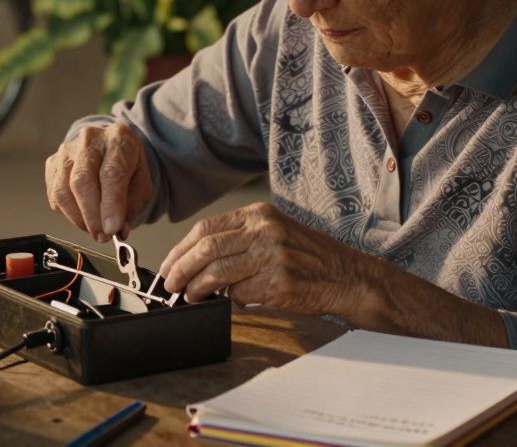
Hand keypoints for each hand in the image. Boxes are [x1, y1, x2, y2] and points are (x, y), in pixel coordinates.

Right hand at [44, 123, 152, 242]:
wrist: (110, 147)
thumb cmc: (127, 166)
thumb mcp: (141, 183)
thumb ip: (131, 206)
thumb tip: (116, 229)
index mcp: (118, 140)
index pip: (111, 173)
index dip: (111, 204)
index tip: (112, 228)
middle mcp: (89, 140)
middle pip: (82, 180)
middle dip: (91, 215)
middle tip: (102, 236)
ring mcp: (67, 150)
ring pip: (63, 190)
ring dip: (78, 218)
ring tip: (94, 229)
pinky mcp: (53, 163)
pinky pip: (54, 194)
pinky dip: (68, 212)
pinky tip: (82, 214)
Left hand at [157, 202, 368, 315]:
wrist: (348, 276)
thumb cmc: (310, 258)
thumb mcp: (274, 233)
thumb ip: (238, 240)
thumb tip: (196, 261)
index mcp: (259, 215)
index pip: (206, 229)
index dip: (180, 250)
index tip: (168, 266)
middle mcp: (264, 231)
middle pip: (206, 249)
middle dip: (181, 270)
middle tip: (170, 285)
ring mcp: (272, 256)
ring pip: (217, 273)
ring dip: (197, 289)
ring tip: (190, 297)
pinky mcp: (279, 282)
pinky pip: (240, 294)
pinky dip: (228, 300)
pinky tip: (227, 302)